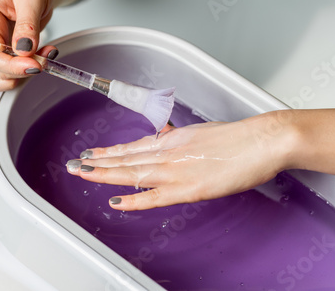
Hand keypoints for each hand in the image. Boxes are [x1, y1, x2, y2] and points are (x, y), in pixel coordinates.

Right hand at [0, 0, 85, 90]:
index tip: (35, 65)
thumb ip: (27, 24)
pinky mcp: (5, 55)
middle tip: (45, 60)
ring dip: (22, 75)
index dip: (11, 65)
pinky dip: (27, 72)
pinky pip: (10, 74)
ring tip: (44, 57)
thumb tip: (23, 50)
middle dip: (20, 70)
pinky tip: (43, 57)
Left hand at [67, 112, 292, 210]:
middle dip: (98, 162)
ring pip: (132, 174)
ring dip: (105, 175)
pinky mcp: (189, 188)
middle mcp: (168, 153)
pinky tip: (116, 201)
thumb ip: (181, 139)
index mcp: (172, 140)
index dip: (111, 152)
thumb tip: (166, 137)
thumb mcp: (201, 133)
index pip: (133, 147)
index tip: (93, 154)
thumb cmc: (237, 137)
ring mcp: (176, 171)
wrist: (260, 141)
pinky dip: (134, 200)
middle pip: (126, 159)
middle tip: (74, 164)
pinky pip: (155, 197)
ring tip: (83, 174)